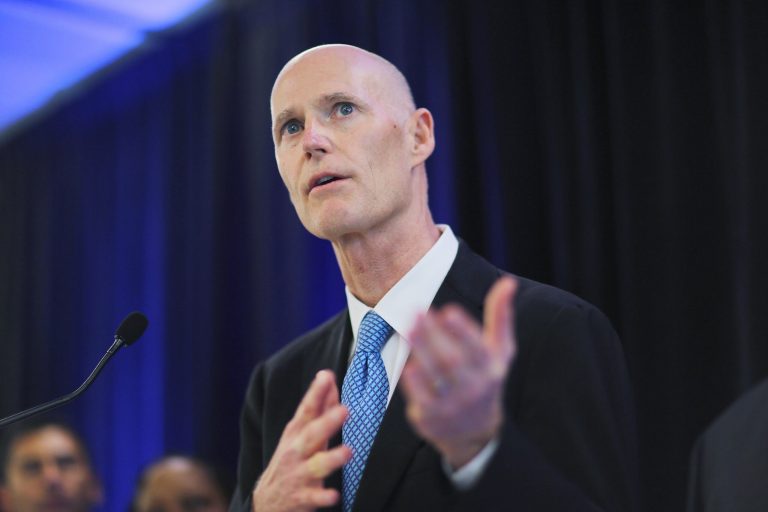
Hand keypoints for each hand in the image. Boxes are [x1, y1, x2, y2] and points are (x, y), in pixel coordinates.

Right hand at [252, 370, 351, 511]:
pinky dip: (324, 496)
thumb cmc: (291, 460)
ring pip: (317, 466)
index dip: (316, 393)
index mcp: (296, 434)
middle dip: (327, 422)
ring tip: (348, 451)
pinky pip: (315, 498)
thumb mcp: (300, 433)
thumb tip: (329, 377)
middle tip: (344, 410)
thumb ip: (318, 406)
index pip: (306, 410)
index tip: (326, 376)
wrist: (267, 502)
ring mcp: (299, 475)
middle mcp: (296, 452)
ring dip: (332, 458)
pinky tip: (334, 496)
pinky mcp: (303, 497)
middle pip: (312, 435)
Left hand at [401, 276, 517, 468]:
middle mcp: (474, 388)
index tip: (447, 311)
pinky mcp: (432, 418)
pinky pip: (422, 399)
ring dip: (421, 352)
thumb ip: (501, 316)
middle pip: (452, 360)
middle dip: (433, 336)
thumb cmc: (485, 379)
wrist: (475, 433)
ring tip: (409, 329)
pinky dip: (415, 383)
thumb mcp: (500, 351)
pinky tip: (409, 365)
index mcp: (491, 368)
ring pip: (435, 377)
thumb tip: (508, 282)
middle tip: (416, 312)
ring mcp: (452, 405)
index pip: (477, 348)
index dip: (463, 330)